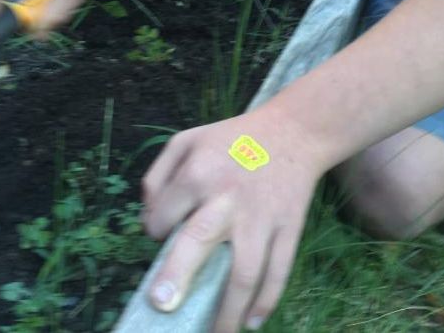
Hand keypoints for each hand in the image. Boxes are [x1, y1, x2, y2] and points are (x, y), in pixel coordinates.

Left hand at [141, 109, 326, 331]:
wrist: (296, 130)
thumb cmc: (234, 138)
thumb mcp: (188, 140)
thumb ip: (158, 175)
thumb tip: (147, 219)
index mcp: (199, 173)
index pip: (163, 216)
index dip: (155, 231)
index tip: (162, 237)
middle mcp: (228, 198)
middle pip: (200, 240)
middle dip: (178, 276)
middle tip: (163, 305)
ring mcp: (262, 217)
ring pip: (245, 272)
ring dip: (228, 310)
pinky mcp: (290, 227)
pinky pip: (279, 271)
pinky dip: (266, 301)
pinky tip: (252, 322)